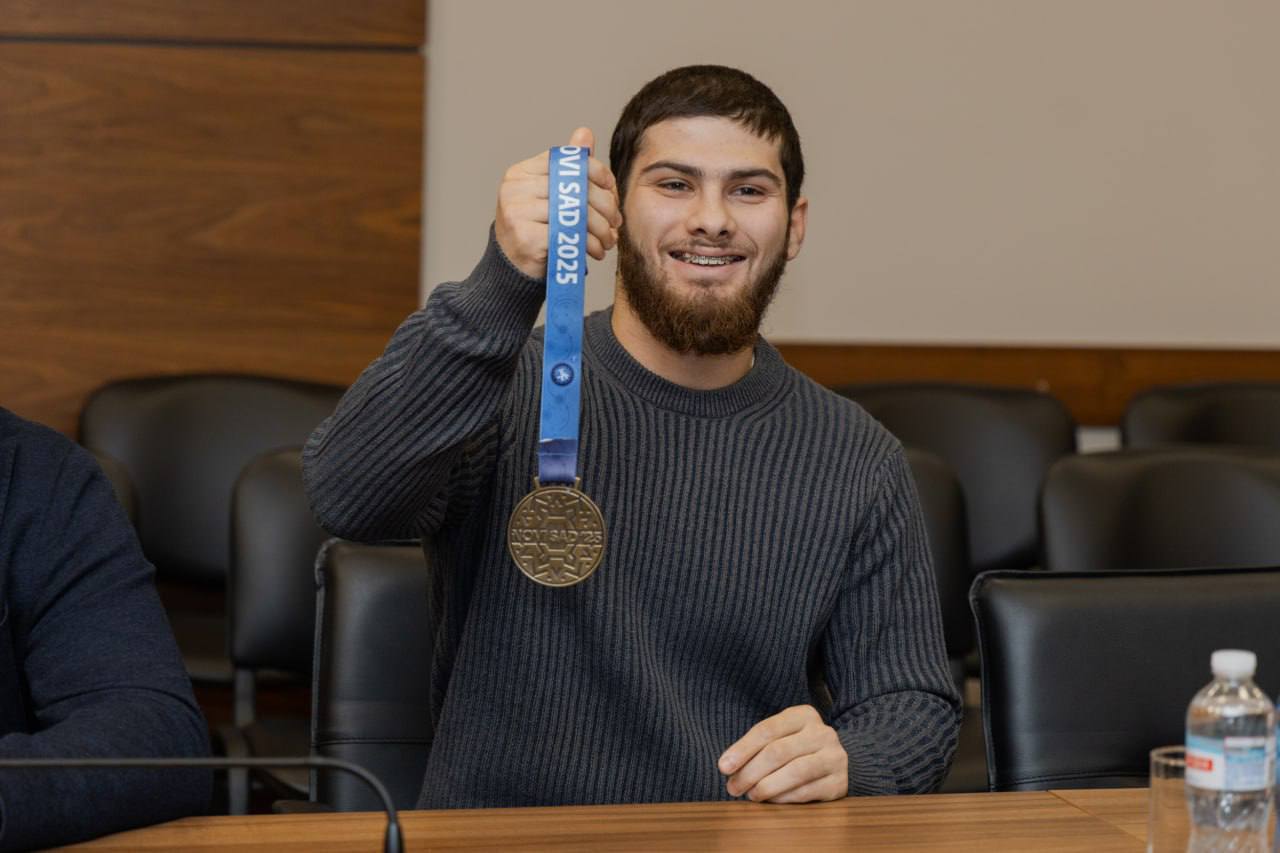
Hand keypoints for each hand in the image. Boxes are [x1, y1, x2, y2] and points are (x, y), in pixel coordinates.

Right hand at [494, 126, 622, 279]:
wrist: (514, 269)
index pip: (568, 162)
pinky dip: (588, 245)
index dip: (597, 174)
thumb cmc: (536, 229)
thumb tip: (585, 133)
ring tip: (608, 240)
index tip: (612, 191)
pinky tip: (595, 252)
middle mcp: (514, 188)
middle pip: (574, 188)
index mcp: (521, 172)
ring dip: (600, 229)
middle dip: (604, 206)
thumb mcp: (551, 195)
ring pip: (575, 213)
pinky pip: (568, 235)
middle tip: (616, 222)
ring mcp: (516, 212)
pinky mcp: (525, 237)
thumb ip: (568, 167)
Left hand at [717, 705, 848, 802]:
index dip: (742, 749)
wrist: (839, 761)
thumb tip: (728, 768)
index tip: (723, 767)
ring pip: (795, 772)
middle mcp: (822, 733)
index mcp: (803, 715)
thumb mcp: (783, 736)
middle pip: (778, 752)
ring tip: (750, 795)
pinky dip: (784, 797)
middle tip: (733, 787)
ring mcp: (834, 757)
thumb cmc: (799, 747)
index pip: (767, 729)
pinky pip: (807, 791)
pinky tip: (770, 801)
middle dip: (750, 772)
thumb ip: (759, 746)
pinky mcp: (839, 782)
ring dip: (766, 786)